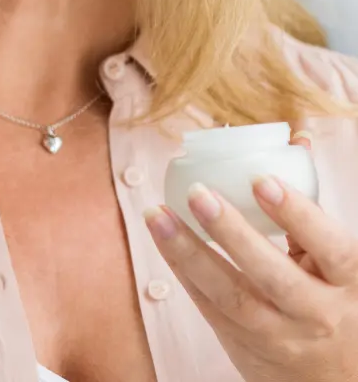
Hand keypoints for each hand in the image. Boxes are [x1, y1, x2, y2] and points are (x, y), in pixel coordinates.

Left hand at [144, 132, 357, 381]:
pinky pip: (211, 310)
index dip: (296, 213)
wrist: (343, 381)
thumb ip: (311, 205)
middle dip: (230, 233)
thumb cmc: (339, 299)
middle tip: (198, 192)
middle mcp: (318, 314)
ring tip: (157, 214)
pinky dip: (184, 274)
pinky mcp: (249, 351)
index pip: (328, 246)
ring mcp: (282, 338)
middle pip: (271, 275)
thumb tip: (296, 138)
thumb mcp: (339, 260)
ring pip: (232, 298)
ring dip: (188, 253)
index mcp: (350, 282)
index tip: (261, 179)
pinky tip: (163, 239)